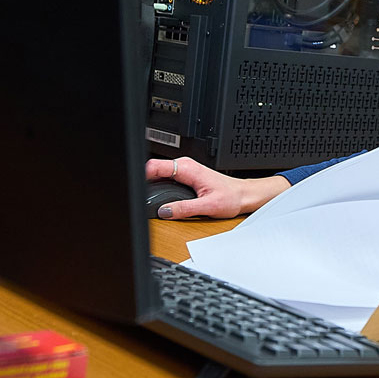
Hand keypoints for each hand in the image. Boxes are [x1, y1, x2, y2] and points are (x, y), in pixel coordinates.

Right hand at [145, 157, 289, 219]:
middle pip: (154, 170)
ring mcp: (184, 170)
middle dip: (144, 181)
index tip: (136, 188)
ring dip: (151, 184)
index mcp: (188, 168)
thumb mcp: (207, 206)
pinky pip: (166, 178)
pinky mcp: (185, 176)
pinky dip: (159, 186)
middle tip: (138, 197)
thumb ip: (184, 209)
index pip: (155, 166)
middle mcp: (185, 166)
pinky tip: (158, 196)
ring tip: (146, 197)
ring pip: (159, 174)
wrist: (243, 195)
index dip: (141, 176)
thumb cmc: (231, 197)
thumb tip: (165, 211)